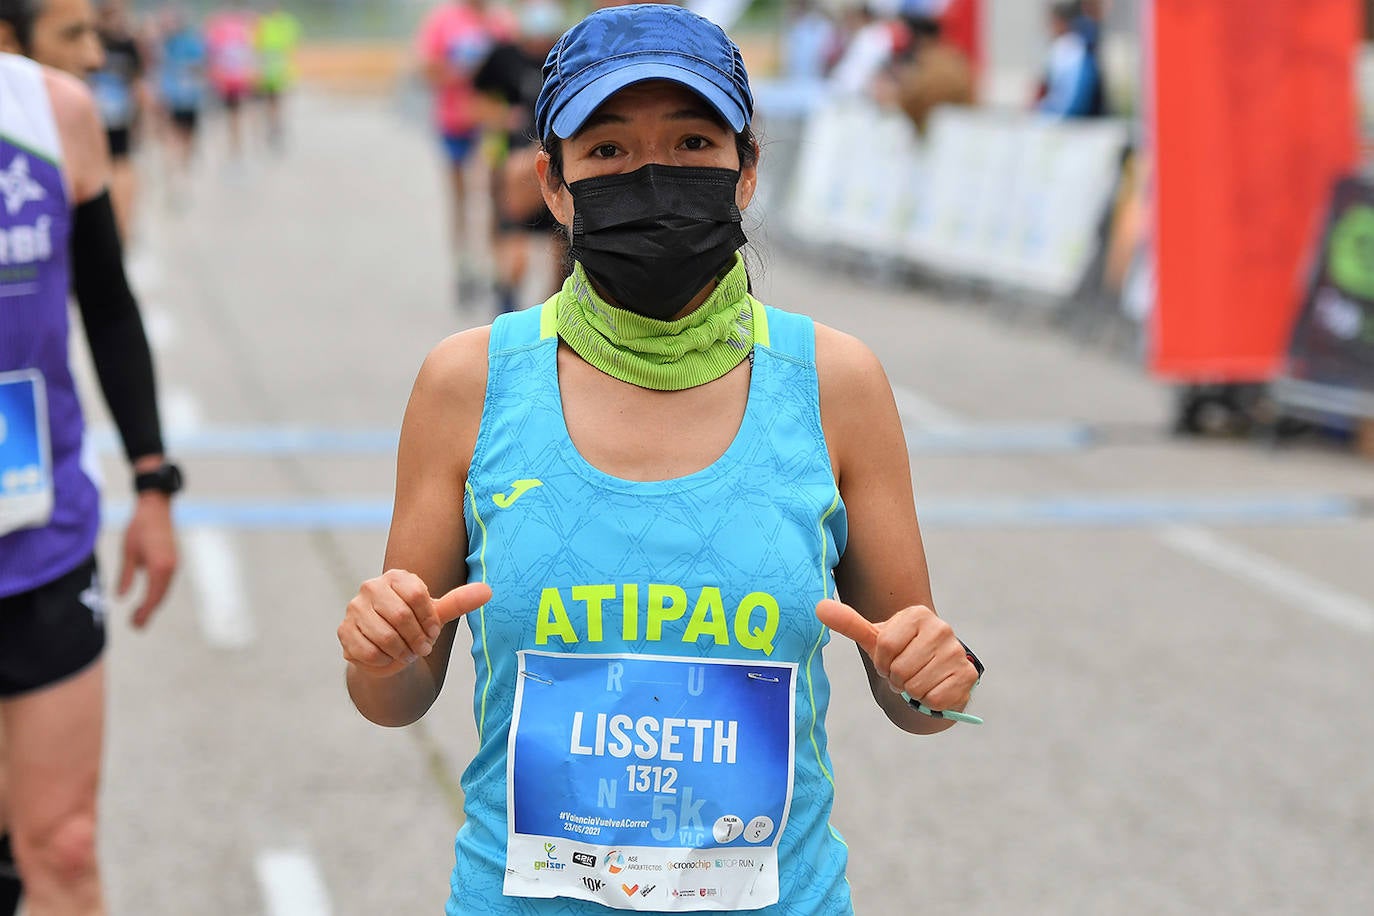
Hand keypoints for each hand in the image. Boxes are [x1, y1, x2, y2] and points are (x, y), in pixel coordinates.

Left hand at [120, 492, 177, 627]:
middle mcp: (170, 568)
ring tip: (140, 615)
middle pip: (161, 597)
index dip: (144, 613)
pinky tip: (149, 597)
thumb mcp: (128, 552)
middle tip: (136, 626)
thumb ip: (126, 576)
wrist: (156, 508)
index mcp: (160, 567)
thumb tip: (121, 597)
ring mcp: (174, 564)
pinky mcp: (173, 560)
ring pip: (164, 590)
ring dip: (154, 603)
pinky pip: (166, 582)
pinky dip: (158, 592)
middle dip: (149, 612)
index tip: (135, 625)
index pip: (153, 597)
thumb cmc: (139, 527)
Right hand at [338, 571, 491, 677]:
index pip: (416, 595)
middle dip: (417, 639)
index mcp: (396, 577)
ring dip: (402, 652)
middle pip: (400, 616)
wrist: (389, 651)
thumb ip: (460, 602)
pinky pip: (368, 651)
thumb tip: (488, 590)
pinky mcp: (344, 631)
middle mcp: (371, 587)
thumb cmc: (416, 626)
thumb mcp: (438, 614)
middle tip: (422, 648)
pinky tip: (388, 657)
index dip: (429, 620)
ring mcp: (354, 608)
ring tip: (407, 652)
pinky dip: (384, 661)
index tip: (433, 632)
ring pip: (384, 636)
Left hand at [816, 598, 977, 716]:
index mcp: (917, 615)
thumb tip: (819, 606)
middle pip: (900, 669)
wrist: (934, 670)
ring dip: (911, 691)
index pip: (884, 646)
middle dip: (896, 678)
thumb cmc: (900, 652)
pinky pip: (935, 699)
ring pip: (916, 686)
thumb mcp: (875, 638)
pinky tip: (933, 688)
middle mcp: (941, 628)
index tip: (888, 660)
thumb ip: (849, 623)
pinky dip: (928, 701)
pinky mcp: (967, 675)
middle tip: (904, 673)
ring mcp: (957, 651)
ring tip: (917, 679)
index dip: (881, 661)